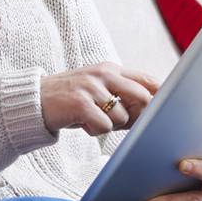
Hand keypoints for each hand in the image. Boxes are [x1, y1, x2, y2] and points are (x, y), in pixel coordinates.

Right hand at [39, 62, 158, 135]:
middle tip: (126, 124)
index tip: (167, 109)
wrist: (34, 101)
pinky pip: (105, 127)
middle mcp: (103, 74)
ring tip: (92, 120)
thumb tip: (152, 111)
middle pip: (142, 97)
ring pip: (122, 117)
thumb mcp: (97, 90)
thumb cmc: (70, 100)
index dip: (160, 95)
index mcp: (110, 69)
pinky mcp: (81, 104)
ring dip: (110, 126)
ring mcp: (91, 88)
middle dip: (140, 116)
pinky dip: (95, 131)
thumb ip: (121, 96)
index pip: (146, 79)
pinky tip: (82, 124)